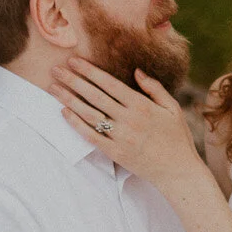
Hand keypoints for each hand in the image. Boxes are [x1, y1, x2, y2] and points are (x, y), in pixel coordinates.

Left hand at [53, 58, 202, 187]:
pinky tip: (64, 112)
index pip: (110, 83)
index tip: (74, 60)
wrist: (178, 171)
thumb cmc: (177, 138)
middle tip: (55, 70)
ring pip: (89, 114)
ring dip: (69, 99)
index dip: (90, 71)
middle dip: (73, 80)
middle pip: (95, 96)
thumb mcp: (172, 108)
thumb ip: (154, 88)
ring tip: (53, 88)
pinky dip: (76, 124)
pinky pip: (91, 136)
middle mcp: (129, 119)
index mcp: (142, 106)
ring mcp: (120, 137)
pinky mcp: (115, 153)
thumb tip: (137, 71)